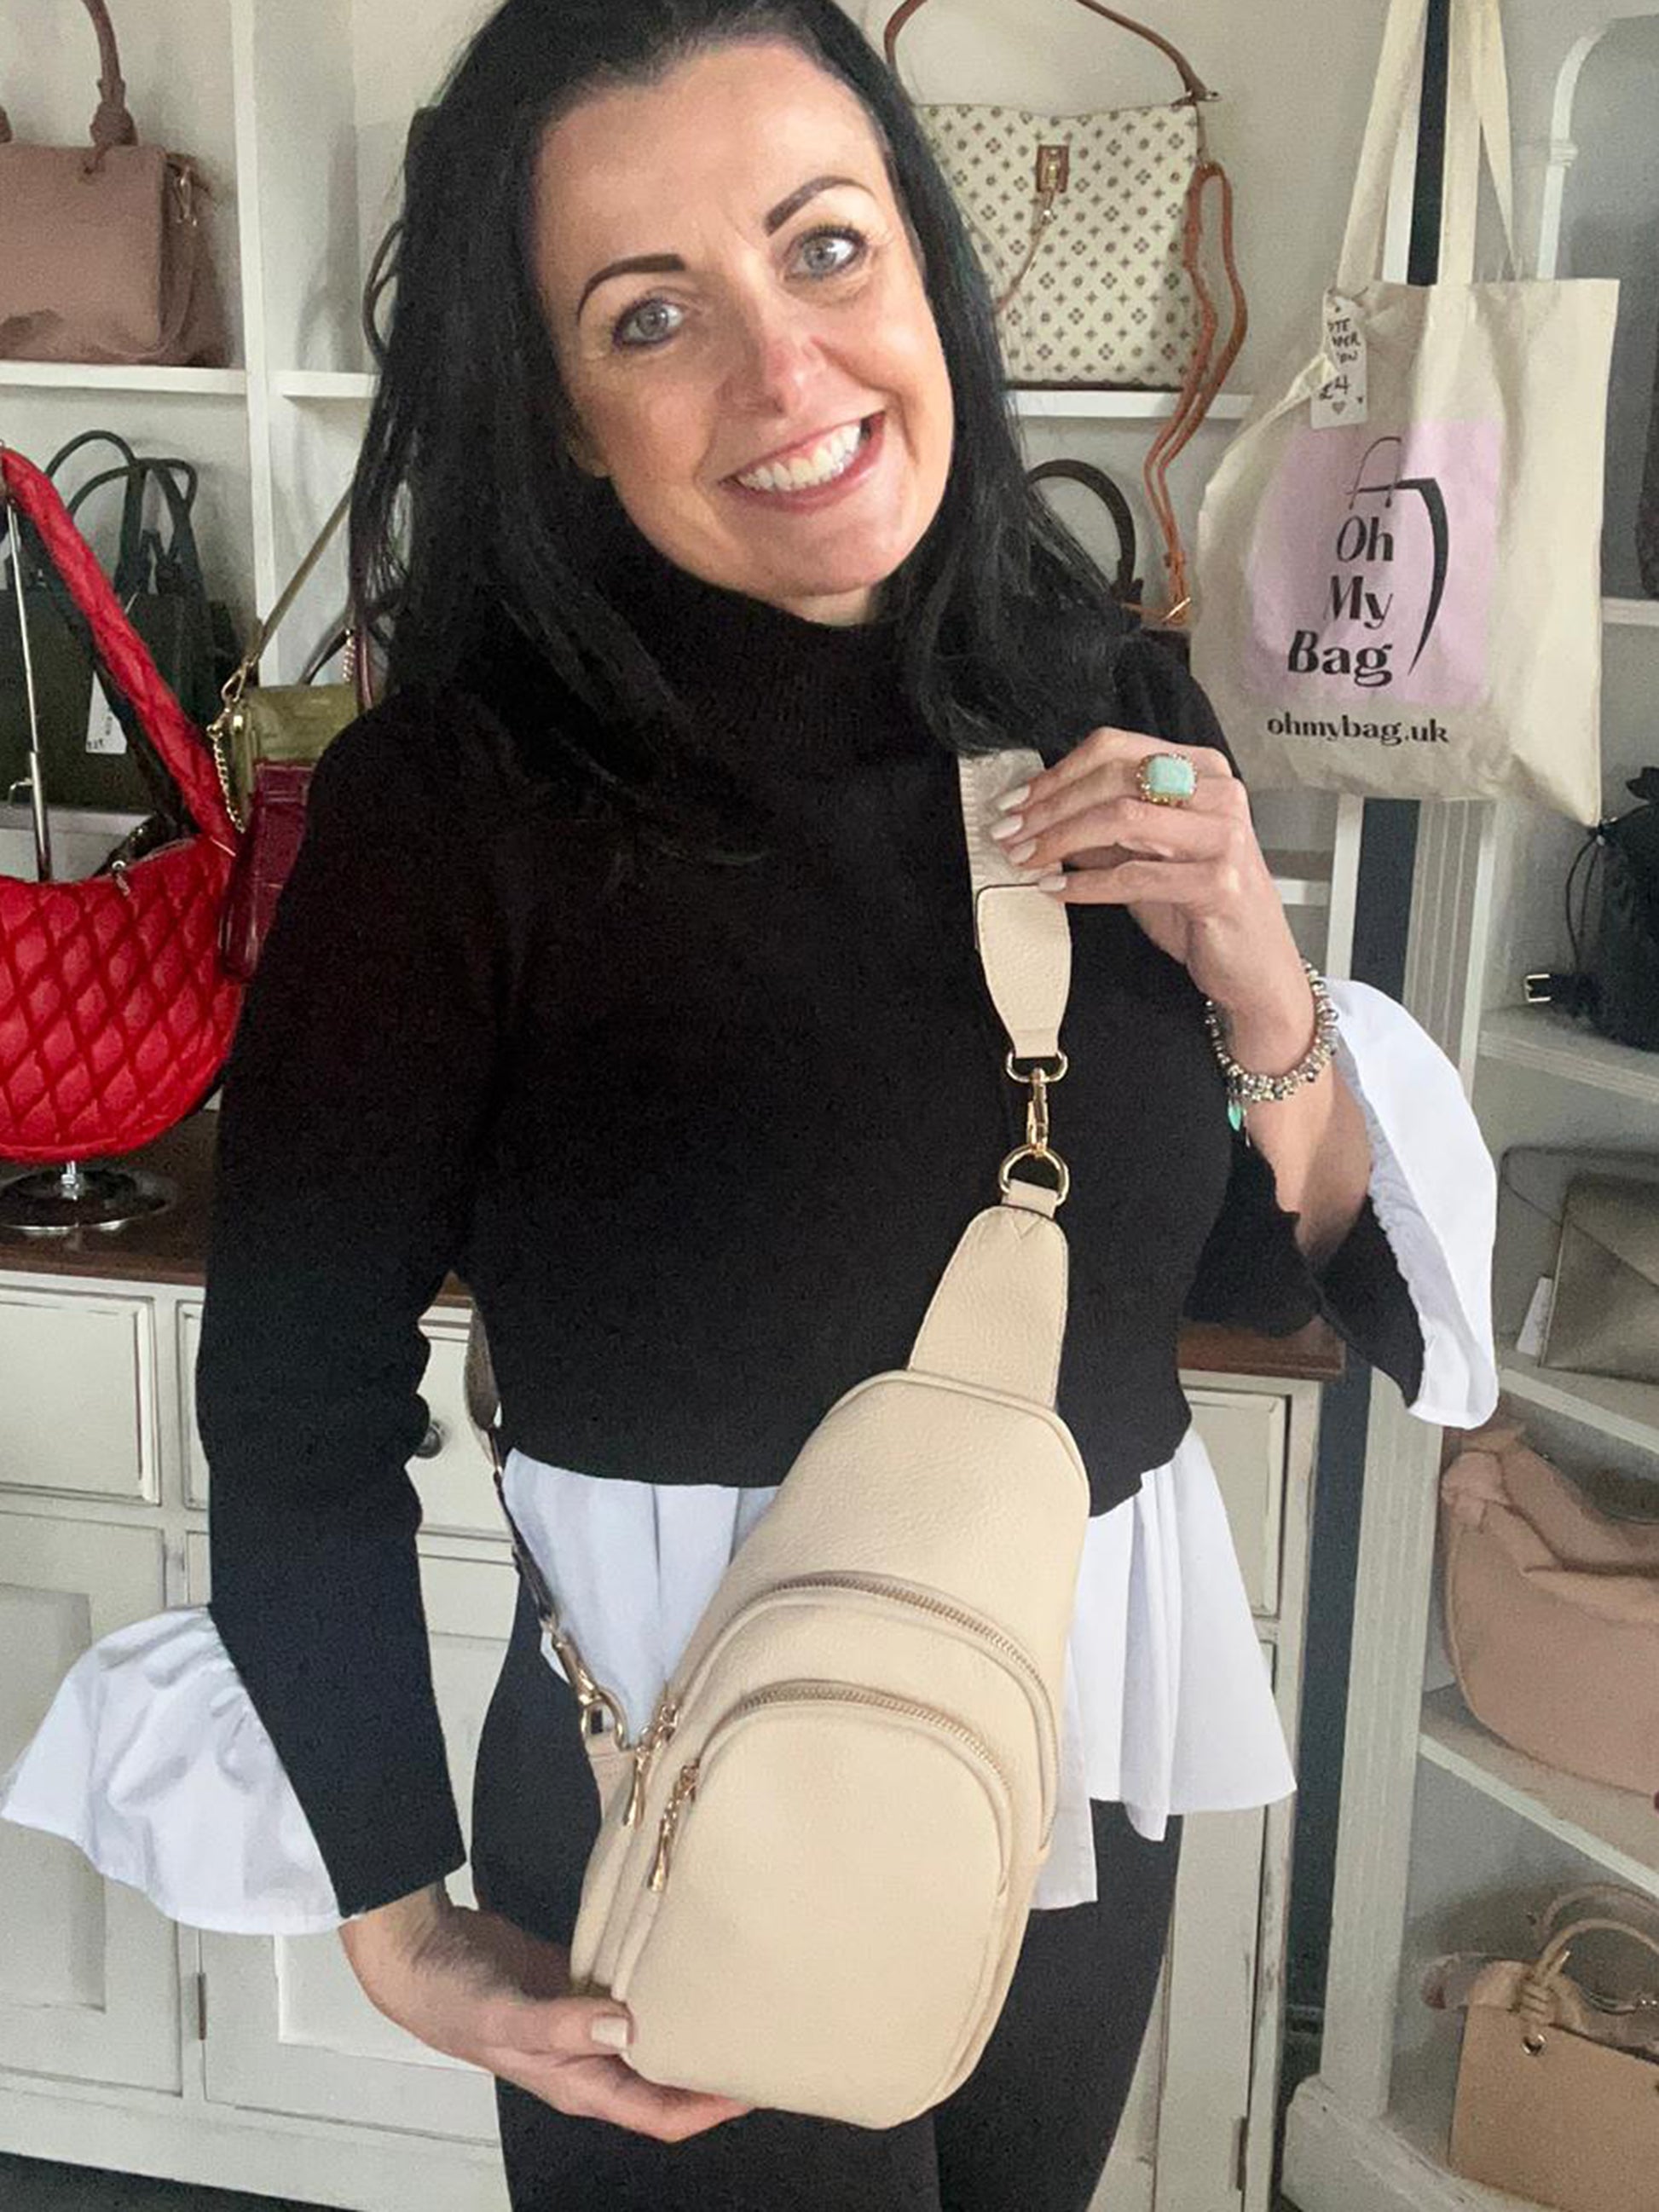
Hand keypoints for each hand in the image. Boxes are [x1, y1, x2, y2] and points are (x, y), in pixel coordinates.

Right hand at [339, 1881, 752, 2141]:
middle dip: (715, 2067)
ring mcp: (591, 2022)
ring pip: (657, 2034)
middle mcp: (594, 2061)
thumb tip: (630, 2028)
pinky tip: (695, 1957)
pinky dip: (666, 1984)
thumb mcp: (508, 2018)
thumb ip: (563, 2026)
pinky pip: (637, 1991)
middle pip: (669, 2078)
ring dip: (695, 2023)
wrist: (423, 1957)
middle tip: (768, 2034)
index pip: (660, 2114)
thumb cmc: (461, 2000)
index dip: (709, 2107)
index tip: (758, 2084)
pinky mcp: (586, 1983)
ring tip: (746, 1997)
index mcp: (582, 2085)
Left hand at [992, 726, 1308, 1022]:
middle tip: (1010, 832)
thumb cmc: (1201, 908)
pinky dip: (1086, 884)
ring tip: (1026, 859)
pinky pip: (1134, 875)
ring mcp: (1224, 835)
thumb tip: (1037, 817)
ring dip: (1061, 839)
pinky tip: (1056, 891)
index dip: (1057, 773)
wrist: (1254, 967)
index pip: (1116, 749)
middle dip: (1050, 806)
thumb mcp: (1145, 858)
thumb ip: (1102, 831)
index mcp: (1202, 771)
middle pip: (1114, 777)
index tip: (1017, 802)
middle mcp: (1218, 793)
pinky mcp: (1219, 882)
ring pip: (1122, 817)